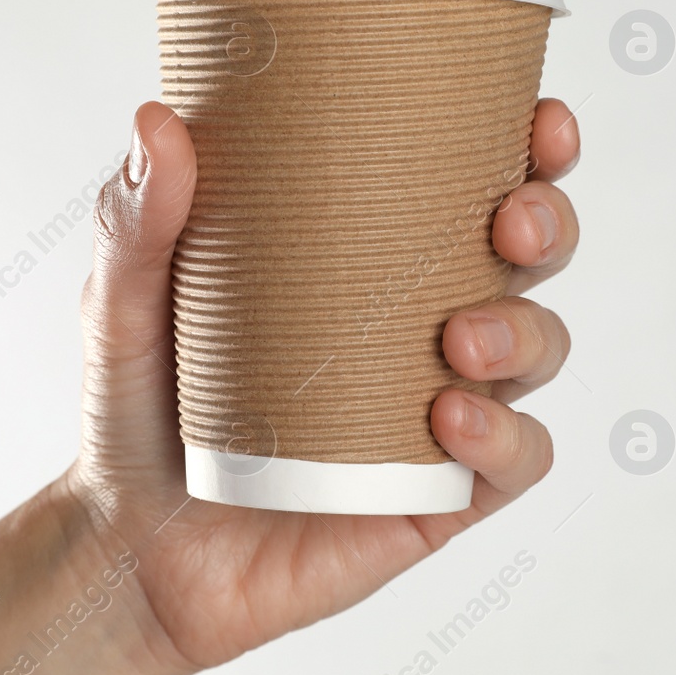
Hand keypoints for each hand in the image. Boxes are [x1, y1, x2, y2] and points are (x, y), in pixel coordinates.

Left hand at [64, 97, 580, 674]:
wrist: (131, 554)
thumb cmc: (140, 413)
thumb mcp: (125, 307)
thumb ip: (136, 223)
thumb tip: (157, 122)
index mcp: (374, 257)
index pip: (475, 184)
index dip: (533, 149)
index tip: (541, 120)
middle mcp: (424, 323)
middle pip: (532, 256)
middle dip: (550, 225)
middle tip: (509, 221)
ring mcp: (440, 410)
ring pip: (539, 349)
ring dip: (524, 329)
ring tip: (459, 339)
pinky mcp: (440, 494)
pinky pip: (515, 461)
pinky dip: (505, 436)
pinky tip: (451, 420)